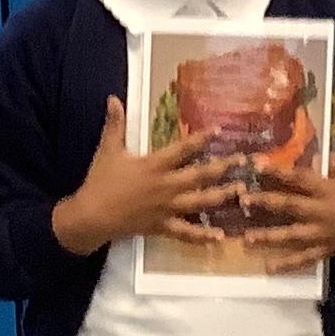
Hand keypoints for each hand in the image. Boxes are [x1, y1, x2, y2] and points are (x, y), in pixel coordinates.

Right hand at [51, 98, 237, 253]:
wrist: (91, 216)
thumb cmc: (100, 181)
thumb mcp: (108, 149)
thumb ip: (115, 124)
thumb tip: (113, 98)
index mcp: (154, 165)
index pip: (182, 149)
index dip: (201, 139)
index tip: (219, 131)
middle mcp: (166, 186)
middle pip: (200, 176)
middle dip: (223, 167)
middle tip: (244, 161)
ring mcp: (166, 208)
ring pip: (199, 203)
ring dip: (221, 196)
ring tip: (241, 192)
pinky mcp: (162, 226)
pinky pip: (186, 233)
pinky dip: (203, 236)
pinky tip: (220, 237)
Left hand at [245, 152, 334, 273]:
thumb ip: (329, 163)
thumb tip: (305, 157)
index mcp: (327, 189)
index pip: (298, 178)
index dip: (277, 171)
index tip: (256, 165)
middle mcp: (322, 212)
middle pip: (289, 207)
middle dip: (265, 203)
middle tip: (242, 201)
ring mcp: (323, 234)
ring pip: (292, 236)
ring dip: (268, 237)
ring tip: (246, 239)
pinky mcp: (326, 249)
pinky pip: (305, 258)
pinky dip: (288, 264)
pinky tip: (269, 268)